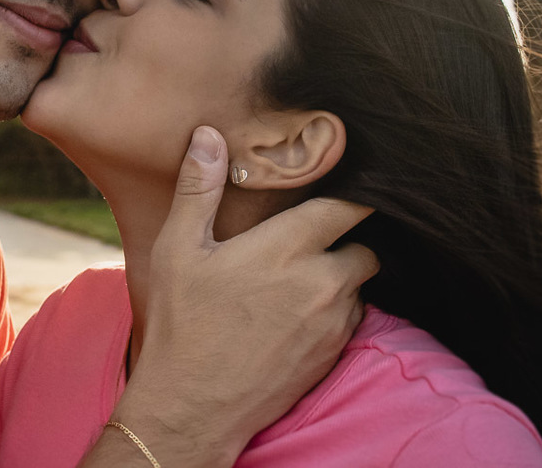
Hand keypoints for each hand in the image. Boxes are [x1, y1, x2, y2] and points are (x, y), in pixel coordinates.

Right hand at [108, 127, 377, 464]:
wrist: (192, 405)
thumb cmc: (182, 323)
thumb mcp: (178, 248)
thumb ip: (198, 189)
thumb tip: (209, 137)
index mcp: (286, 247)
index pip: (346, 206)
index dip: (349, 195)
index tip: (338, 192)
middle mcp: (321, 281)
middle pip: (363, 245)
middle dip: (342, 240)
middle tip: (305, 242)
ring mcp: (332, 322)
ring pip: (359, 284)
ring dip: (339, 277)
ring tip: (296, 281)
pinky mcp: (333, 355)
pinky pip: (351, 320)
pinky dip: (334, 311)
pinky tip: (296, 315)